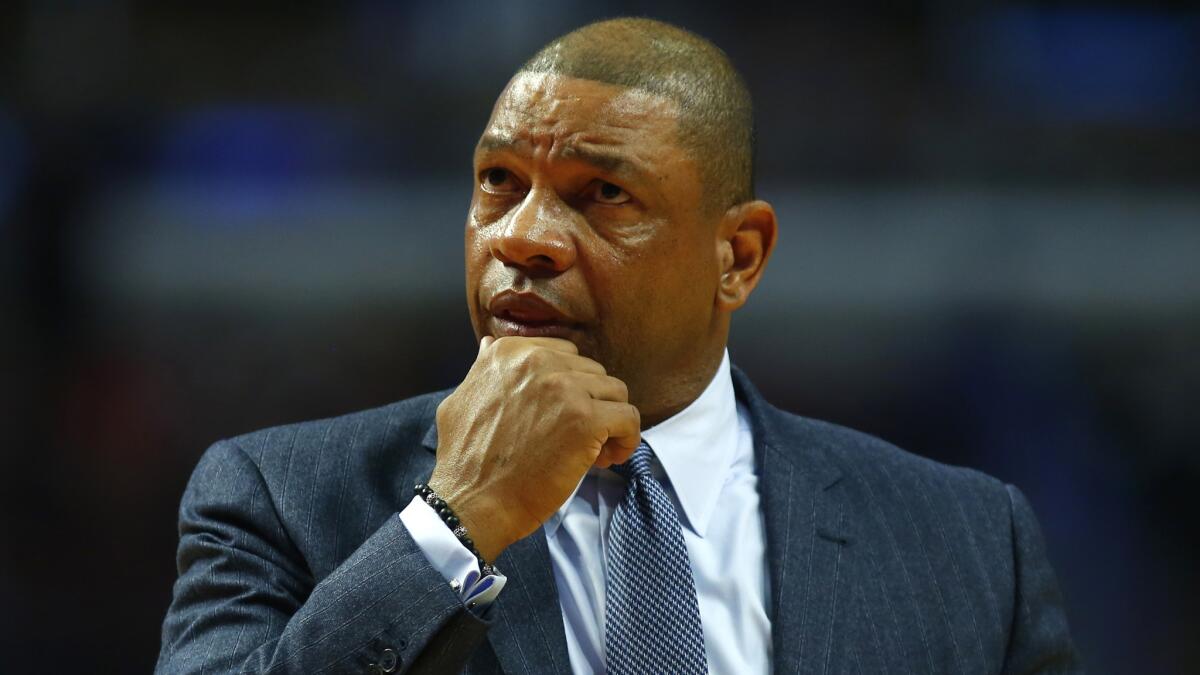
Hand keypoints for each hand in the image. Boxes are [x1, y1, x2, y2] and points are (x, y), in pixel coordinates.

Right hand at [427, 336, 640, 561]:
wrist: (470, 502)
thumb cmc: (465, 461)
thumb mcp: (461, 399)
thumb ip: (484, 369)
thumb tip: (490, 345)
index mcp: (510, 353)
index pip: (566, 355)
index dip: (572, 388)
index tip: (564, 416)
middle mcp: (538, 361)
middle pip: (594, 374)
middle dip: (593, 405)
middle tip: (581, 440)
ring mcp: (564, 388)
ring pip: (616, 393)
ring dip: (611, 422)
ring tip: (596, 452)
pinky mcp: (585, 420)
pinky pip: (629, 418)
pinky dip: (627, 439)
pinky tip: (609, 458)